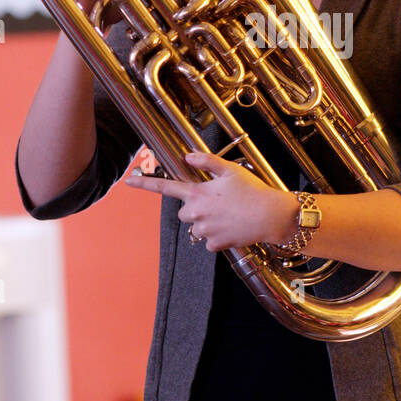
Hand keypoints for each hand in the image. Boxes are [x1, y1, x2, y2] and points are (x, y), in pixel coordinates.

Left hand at [124, 149, 296, 251]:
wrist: (272, 216)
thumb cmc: (253, 190)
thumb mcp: (230, 170)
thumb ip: (206, 162)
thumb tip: (187, 156)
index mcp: (198, 193)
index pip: (165, 187)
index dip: (144, 184)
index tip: (129, 180)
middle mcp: (197, 214)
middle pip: (184, 212)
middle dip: (196, 208)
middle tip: (217, 202)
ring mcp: (205, 231)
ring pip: (196, 228)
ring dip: (207, 223)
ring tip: (228, 215)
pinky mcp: (214, 244)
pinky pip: (208, 241)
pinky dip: (217, 236)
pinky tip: (231, 227)